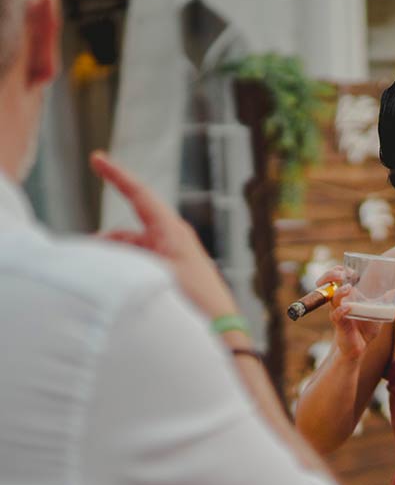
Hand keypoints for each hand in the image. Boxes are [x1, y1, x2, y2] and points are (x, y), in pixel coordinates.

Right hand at [91, 151, 239, 320]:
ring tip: (99, 281)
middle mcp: (171, 238)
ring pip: (129, 251)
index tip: (97, 157)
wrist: (220, 326)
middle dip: (103, 244)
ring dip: (113, 261)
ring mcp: (170, 256)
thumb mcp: (156, 274)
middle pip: (125, 232)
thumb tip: (99, 250)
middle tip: (83, 261)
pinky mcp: (170, 273)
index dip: (117, 175)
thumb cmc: (194, 298)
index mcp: (171, 230)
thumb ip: (126, 260)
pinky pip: (138, 264)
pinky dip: (123, 270)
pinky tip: (113, 286)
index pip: (140, 194)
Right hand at [316, 266, 382, 360]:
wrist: (359, 347)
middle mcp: (341, 301)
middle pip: (329, 283)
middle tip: (341, 273)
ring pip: (332, 298)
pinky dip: (341, 311)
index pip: (338, 276)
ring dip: (339, 292)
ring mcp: (338, 312)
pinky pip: (336, 316)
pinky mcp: (339, 324)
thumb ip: (386, 301)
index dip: (340, 269)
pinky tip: (348, 308)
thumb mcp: (377, 312)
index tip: (351, 270)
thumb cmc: (365, 327)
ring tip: (348, 288)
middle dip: (331, 275)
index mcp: (348, 295)